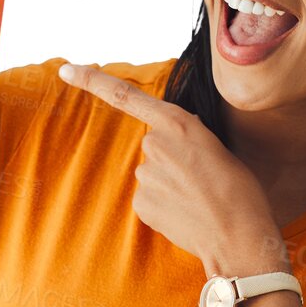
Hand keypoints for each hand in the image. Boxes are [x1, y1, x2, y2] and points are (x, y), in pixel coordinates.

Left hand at [56, 62, 285, 275]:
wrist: (239, 236)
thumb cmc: (240, 191)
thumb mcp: (218, 148)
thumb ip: (187, 139)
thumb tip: (174, 146)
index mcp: (178, 123)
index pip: (126, 96)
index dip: (92, 82)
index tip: (65, 70)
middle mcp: (155, 144)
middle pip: (153, 147)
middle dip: (171, 161)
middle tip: (201, 179)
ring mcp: (144, 175)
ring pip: (152, 175)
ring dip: (169, 185)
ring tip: (198, 199)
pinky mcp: (140, 203)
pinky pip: (149, 199)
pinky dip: (164, 206)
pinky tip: (186, 214)